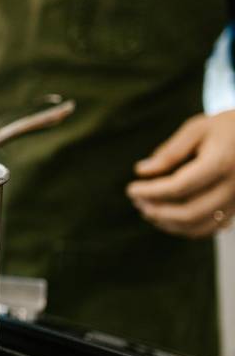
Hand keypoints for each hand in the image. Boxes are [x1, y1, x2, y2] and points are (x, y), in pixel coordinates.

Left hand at [127, 111, 234, 237]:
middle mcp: (234, 187)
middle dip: (157, 211)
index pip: (179, 187)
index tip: (131, 189)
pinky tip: (166, 217)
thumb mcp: (198, 129)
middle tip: (137, 202)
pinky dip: (185, 228)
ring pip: (199, 226)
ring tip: (147, 210)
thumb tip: (142, 171)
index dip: (151, 192)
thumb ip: (170, 152)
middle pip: (189, 212)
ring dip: (168, 223)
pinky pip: (210, 228)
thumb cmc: (228, 127)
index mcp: (221, 163)